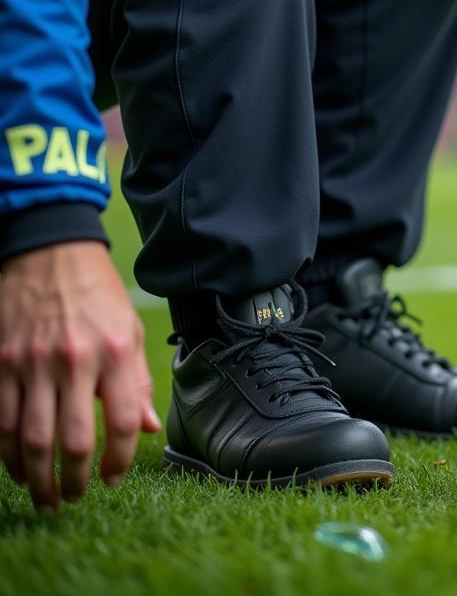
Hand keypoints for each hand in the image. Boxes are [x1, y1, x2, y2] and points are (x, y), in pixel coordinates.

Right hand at [0, 241, 160, 509]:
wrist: (51, 252)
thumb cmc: (98, 294)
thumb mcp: (131, 330)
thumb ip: (137, 381)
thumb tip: (148, 427)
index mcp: (114, 352)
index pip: (121, 421)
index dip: (118, 459)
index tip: (113, 479)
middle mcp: (73, 360)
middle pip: (70, 440)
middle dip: (72, 480)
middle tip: (73, 499)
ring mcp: (31, 363)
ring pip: (29, 439)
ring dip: (35, 476)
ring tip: (44, 496)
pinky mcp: (1, 362)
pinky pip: (2, 420)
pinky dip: (6, 452)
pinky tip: (17, 467)